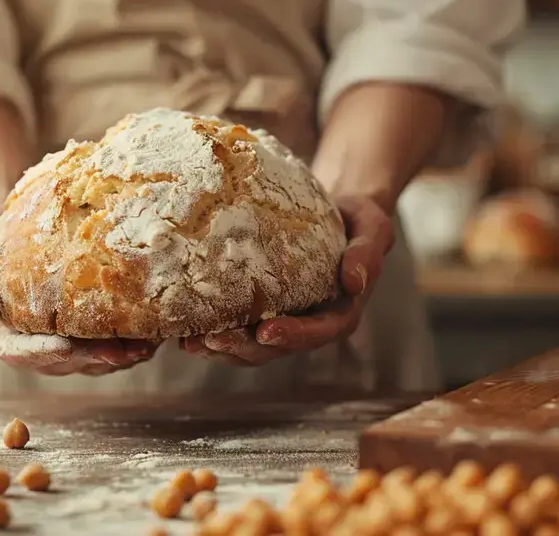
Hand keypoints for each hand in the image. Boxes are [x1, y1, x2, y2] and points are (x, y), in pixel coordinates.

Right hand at [0, 213, 159, 375]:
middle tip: (121, 352)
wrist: (5, 229)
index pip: (16, 351)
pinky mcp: (76, 336)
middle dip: (91, 359)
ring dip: (115, 359)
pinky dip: (124, 346)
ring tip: (144, 348)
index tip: (65, 346)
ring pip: (85, 362)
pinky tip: (150, 337)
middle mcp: (25, 346)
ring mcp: (52, 345)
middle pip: (59, 363)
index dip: (41, 353)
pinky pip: (100, 349)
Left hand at [180, 196, 393, 364]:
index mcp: (340, 313)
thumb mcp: (374, 228)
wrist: (337, 210)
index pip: (318, 333)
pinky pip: (237, 327)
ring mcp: (284, 320)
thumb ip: (368, 253)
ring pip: (251, 347)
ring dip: (222, 349)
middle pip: (276, 348)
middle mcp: (310, 324)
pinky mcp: (262, 309)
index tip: (266, 331)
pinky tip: (184, 330)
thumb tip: (355, 283)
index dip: (292, 336)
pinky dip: (212, 332)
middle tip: (213, 341)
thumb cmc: (359, 218)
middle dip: (244, 348)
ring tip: (191, 344)